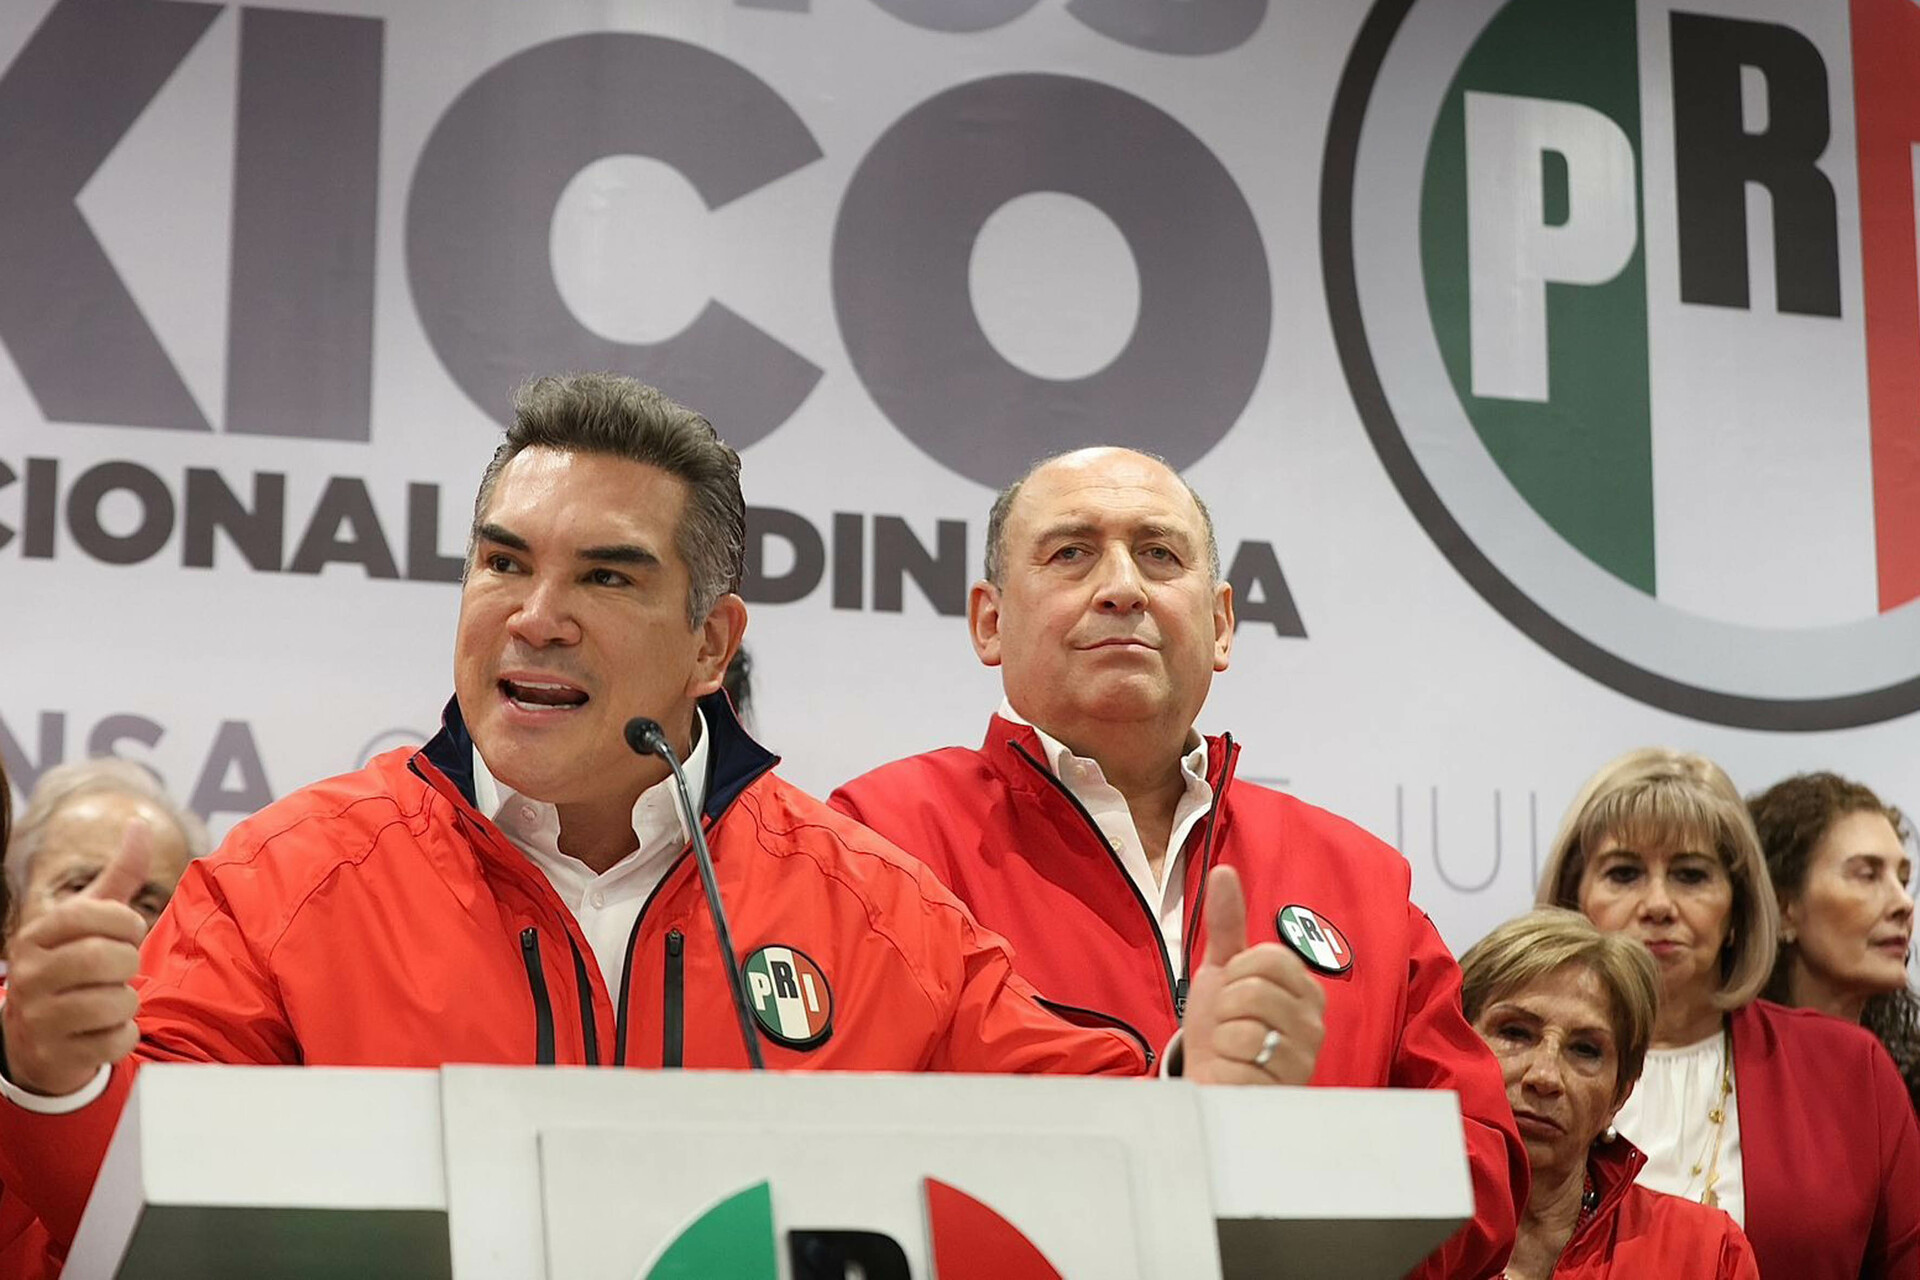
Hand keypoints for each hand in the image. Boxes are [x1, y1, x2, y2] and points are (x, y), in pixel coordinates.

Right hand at [1, 821, 150, 1095]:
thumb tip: (140, 824)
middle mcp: (30, 975)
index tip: (125, 934)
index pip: (100, 915)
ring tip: (107, 1000)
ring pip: (116, 1002)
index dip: (128, 925)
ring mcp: (39, 1017)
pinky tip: (101, 1031)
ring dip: (126, 1003)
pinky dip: (122, 1036)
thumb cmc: (76, 965)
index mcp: (39, 935)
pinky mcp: (56, 1055)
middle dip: (129, 965)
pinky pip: (117, 1040)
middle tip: (117, 972)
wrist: (37, 1038)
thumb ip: (120, 875)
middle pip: (109, 959)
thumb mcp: (93, 919)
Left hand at [1183, 865, 1325, 1085]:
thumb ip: (1226, 923)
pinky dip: (1226, 1063)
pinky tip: (1236, 1071)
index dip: (1236, 972)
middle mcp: (1313, 1023)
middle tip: (1230, 1024)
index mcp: (1303, 989)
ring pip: (1249, 1024)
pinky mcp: (1286, 1088)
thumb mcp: (1222, 970)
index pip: (1269, 957)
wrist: (1209, 1080)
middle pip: (1256, 988)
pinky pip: (1243, 1058)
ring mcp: (1303, 1058)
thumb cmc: (1220, 1028)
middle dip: (1226, 1006)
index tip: (1233, 992)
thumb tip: (1223, 871)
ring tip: (1233, 1049)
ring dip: (1224, 1037)